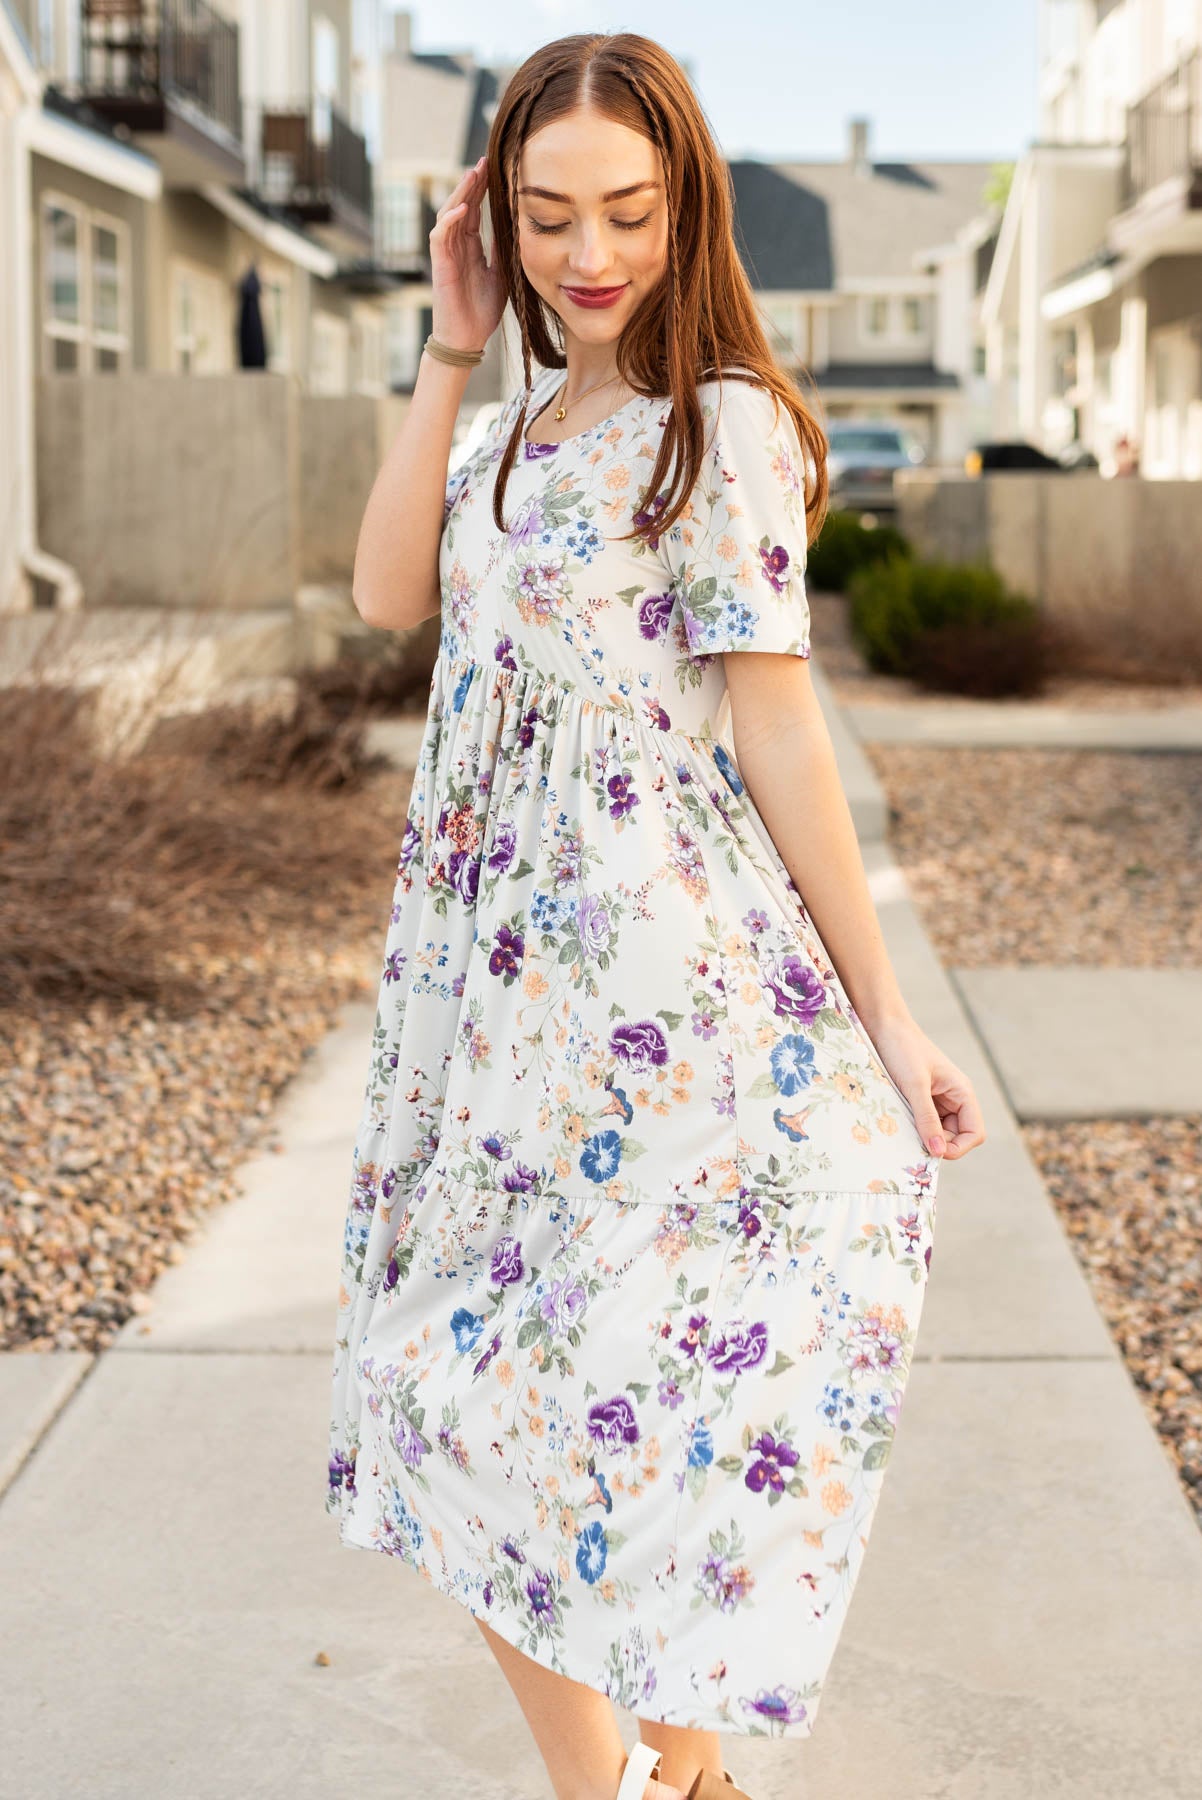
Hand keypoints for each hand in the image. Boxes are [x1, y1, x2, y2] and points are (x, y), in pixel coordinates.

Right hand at [430, 155, 505, 354]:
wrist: (467, 339)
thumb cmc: (481, 311)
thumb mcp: (501, 275)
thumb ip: (503, 251)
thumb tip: (515, 227)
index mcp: (470, 247)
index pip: (474, 211)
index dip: (483, 190)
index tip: (495, 169)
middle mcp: (456, 247)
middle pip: (461, 205)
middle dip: (472, 183)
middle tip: (484, 160)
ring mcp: (446, 255)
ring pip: (448, 214)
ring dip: (460, 193)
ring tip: (472, 174)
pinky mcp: (440, 266)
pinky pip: (440, 237)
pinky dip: (449, 221)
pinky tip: (462, 207)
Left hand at [868, 1014, 986, 1161]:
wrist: (883, 1026)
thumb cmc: (903, 1049)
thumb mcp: (915, 1086)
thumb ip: (927, 1119)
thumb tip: (938, 1151)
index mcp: (962, 1093)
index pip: (974, 1133)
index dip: (958, 1147)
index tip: (933, 1151)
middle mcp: (954, 1098)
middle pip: (956, 1137)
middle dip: (937, 1143)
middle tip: (912, 1142)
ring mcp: (937, 1100)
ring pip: (938, 1132)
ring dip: (923, 1136)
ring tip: (903, 1129)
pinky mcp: (919, 1100)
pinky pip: (922, 1123)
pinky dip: (913, 1128)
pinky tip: (898, 1123)